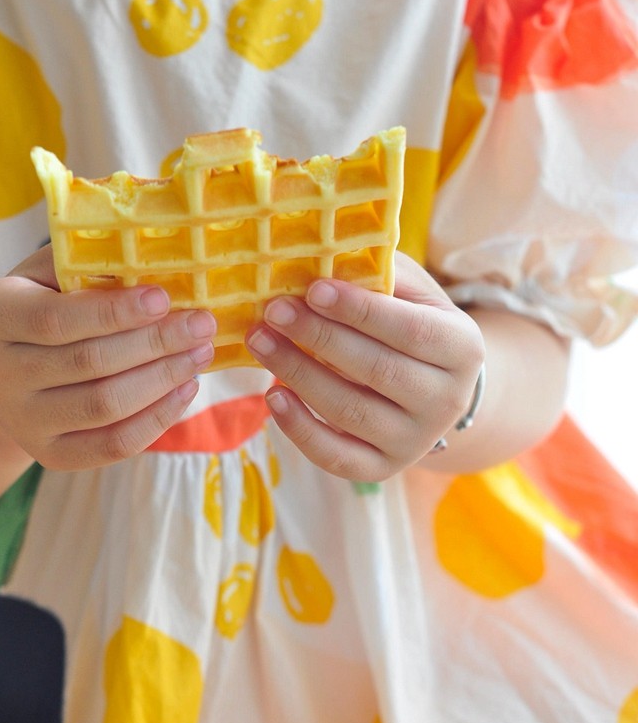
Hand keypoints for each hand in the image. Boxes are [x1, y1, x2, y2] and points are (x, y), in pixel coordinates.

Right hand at [0, 245, 214, 468]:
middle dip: (154, 343)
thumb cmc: (43, 305)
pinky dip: (157, 418)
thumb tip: (154, 254)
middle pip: (88, 363)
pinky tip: (186, 389)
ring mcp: (23, 421)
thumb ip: (86, 264)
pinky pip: (113, 444)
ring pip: (104, 406)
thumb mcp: (49, 275)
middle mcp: (0, 373)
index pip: (56, 319)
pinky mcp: (51, 455)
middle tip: (202, 324)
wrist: (7, 371)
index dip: (113, 311)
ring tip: (201, 353)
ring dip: (163, 379)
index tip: (164, 297)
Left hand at [245, 253, 484, 480]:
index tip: (313, 289)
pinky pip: (337, 456)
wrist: (435, 391)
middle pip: (376, 370)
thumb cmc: (411, 327)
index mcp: (462, 348)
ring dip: (297, 375)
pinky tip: (273, 397)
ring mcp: (415, 441)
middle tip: (272, 312)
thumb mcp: (412, 294)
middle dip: (318, 337)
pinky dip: (300, 430)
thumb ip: (378, 275)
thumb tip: (322, 253)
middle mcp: (446, 401)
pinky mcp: (383, 468)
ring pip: (350, 411)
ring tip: (260, 343)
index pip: (408, 329)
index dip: (359, 310)